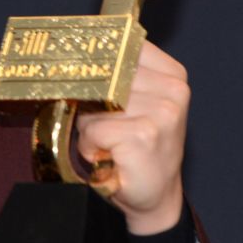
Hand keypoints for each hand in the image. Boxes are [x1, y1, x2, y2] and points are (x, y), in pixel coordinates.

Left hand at [76, 41, 188, 234]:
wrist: (154, 193)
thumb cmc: (135, 145)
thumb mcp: (128, 103)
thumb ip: (112, 76)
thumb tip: (70, 58)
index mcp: (171, 73)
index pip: (118, 49)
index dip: (93, 68)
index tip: (94, 86)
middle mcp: (173, 89)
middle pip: (102, 77)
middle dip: (91, 104)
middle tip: (107, 128)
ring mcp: (162, 112)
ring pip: (95, 105)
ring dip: (90, 128)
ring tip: (110, 144)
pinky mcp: (145, 135)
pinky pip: (94, 130)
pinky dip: (90, 146)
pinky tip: (108, 156)